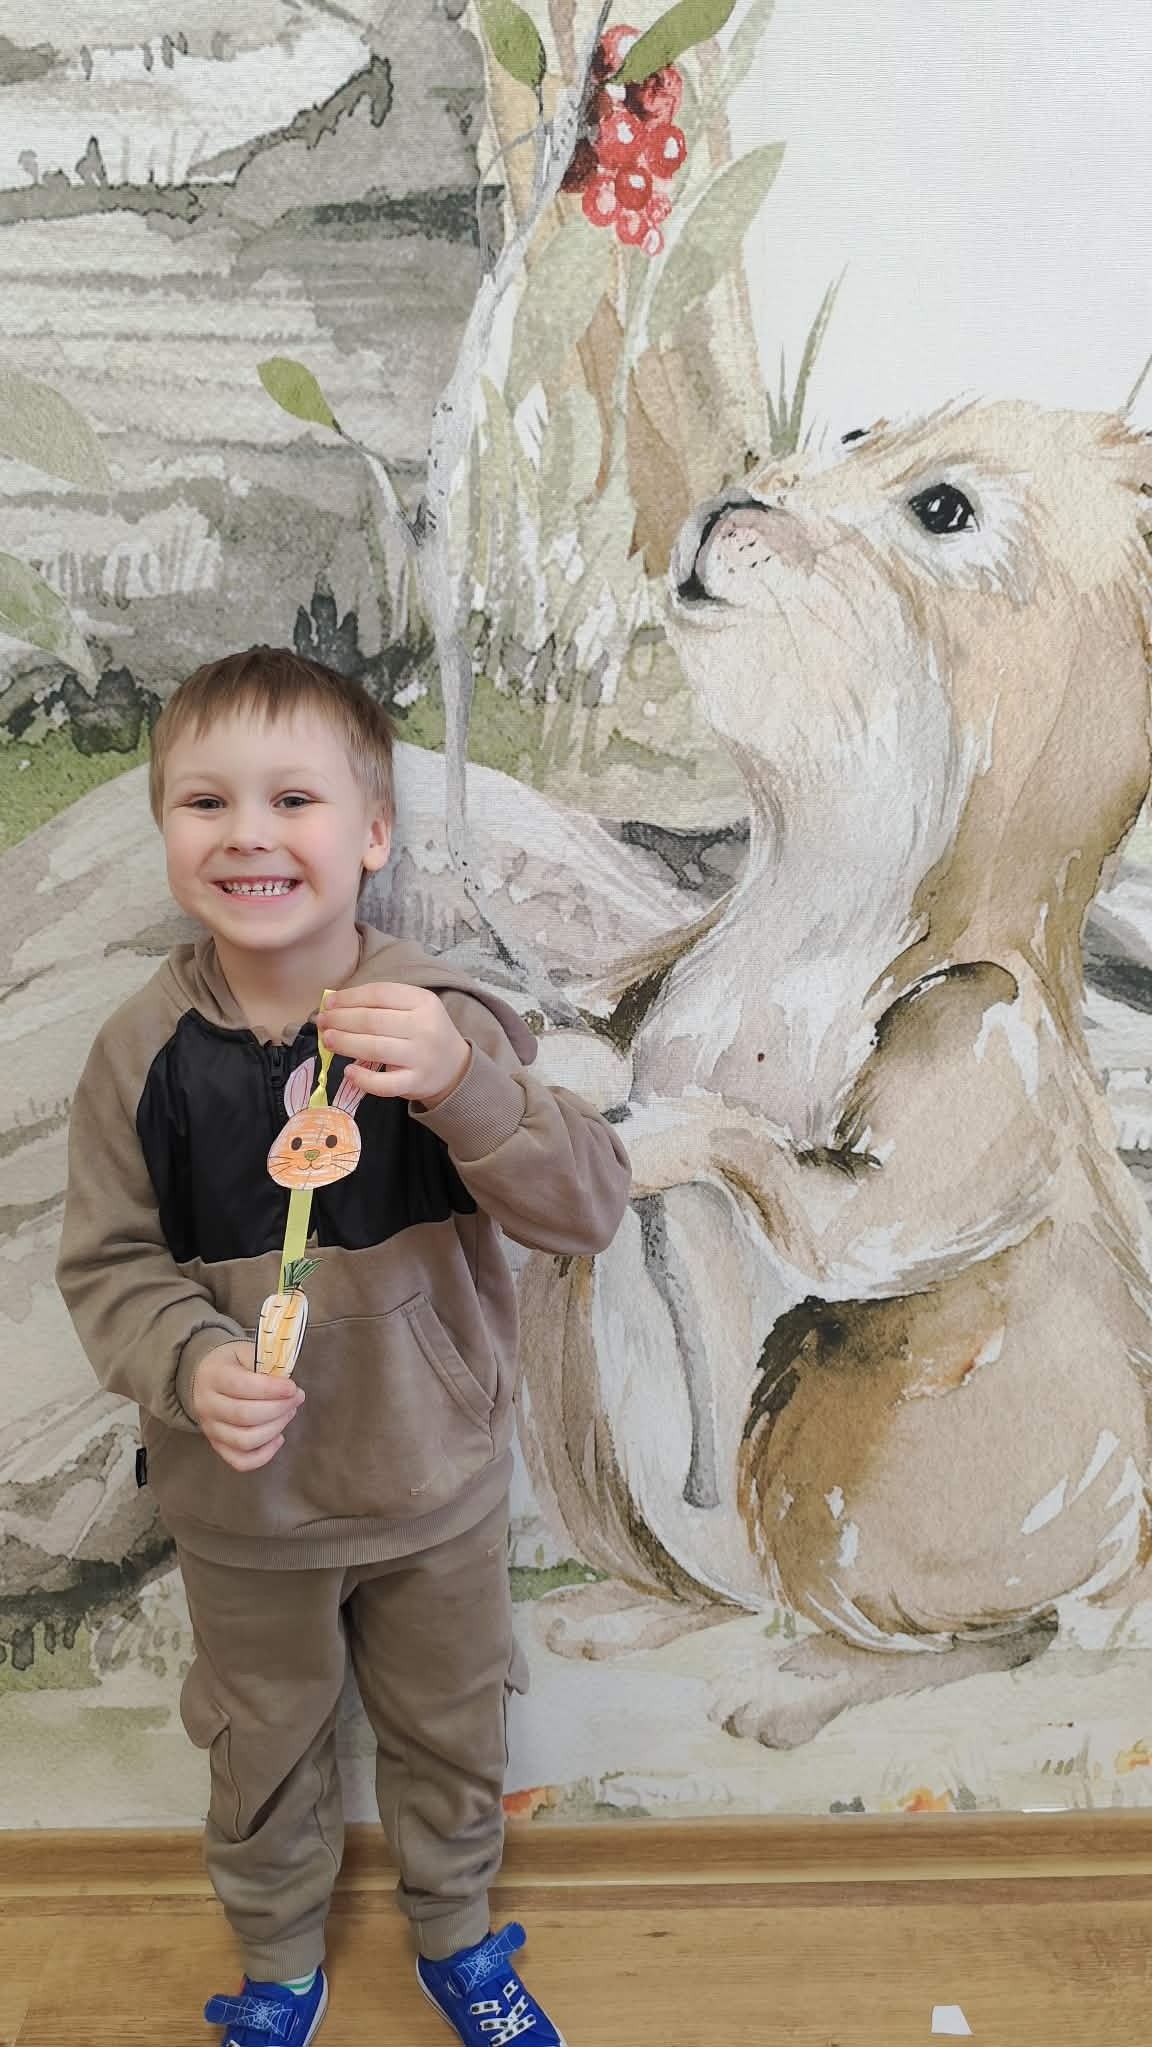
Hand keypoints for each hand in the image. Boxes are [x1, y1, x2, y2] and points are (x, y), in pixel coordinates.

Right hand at [189, 1341, 304, 1471]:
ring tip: (288, 1413)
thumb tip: (288, 1385)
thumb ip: (267, 1364)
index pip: (241, 1386)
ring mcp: (210, 1429)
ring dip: (275, 1429)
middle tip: (296, 1398)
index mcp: (214, 1375)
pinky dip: (264, 1455)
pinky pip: (241, 1461)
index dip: (272, 1390)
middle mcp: (207, 1404)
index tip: (293, 1388)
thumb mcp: (246, 1351)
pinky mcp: (217, 1446)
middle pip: (244, 1416)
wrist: (206, 1378)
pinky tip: (277, 1438)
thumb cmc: (233, 1364)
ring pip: (245, 1441)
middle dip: (279, 1409)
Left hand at [320, 982, 471, 1109]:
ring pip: (374, 1048)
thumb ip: (382, 1005)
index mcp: (423, 1002)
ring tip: (327, 1040)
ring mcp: (420, 1057)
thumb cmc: (424, 1033)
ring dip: (345, 1043)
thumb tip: (336, 1005)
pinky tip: (348, 1071)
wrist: (454, 1067)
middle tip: (321, 1022)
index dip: (349, 997)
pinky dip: (363, 1079)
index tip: (329, 1002)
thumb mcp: (415, 1009)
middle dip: (341, 1020)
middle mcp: (424, 1028)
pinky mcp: (415, 1082)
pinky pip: (384, 1084)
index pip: (379, 994)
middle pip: (372, 1021)